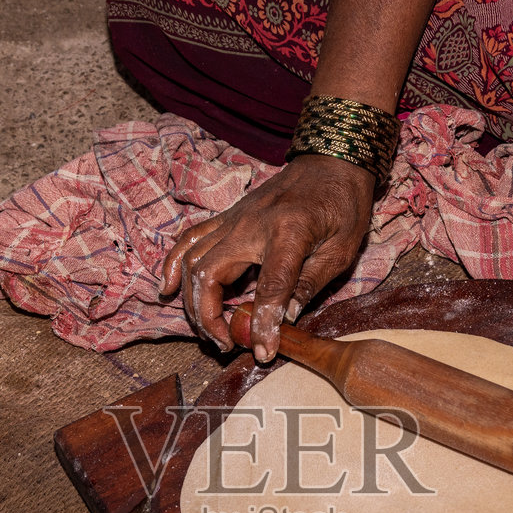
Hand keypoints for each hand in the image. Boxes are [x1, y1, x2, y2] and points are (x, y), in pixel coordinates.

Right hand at [160, 153, 373, 360]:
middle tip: (228, 344)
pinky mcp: (226, 217)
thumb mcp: (341, 249)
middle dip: (209, 317)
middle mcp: (251, 224)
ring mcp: (233, 218)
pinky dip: (174, 266)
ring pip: (193, 261)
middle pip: (210, 274)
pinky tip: (169, 290)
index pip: (269, 287)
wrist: (331, 160)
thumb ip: (311, 285)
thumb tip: (286, 321)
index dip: (262, 324)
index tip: (261, 353)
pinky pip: (188, 240)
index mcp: (289, 232)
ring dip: (193, 300)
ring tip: (209, 330)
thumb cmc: (343, 204)